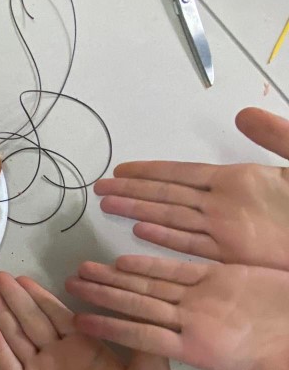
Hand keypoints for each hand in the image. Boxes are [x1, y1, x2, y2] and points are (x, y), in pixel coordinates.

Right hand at [0, 272, 172, 369]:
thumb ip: (144, 338)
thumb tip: (137, 301)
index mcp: (88, 349)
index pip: (61, 313)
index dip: (43, 295)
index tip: (30, 276)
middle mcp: (60, 358)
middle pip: (33, 319)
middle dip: (18, 297)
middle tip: (1, 274)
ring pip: (18, 337)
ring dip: (5, 314)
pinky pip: (9, 368)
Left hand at [67, 256, 288, 369]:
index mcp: (202, 350)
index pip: (143, 337)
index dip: (110, 328)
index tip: (77, 323)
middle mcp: (196, 324)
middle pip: (137, 307)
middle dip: (100, 296)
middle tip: (65, 286)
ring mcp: (207, 299)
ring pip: (151, 286)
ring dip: (116, 277)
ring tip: (82, 270)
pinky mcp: (224, 277)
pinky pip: (181, 268)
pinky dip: (153, 262)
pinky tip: (124, 259)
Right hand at [95, 108, 288, 269]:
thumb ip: (275, 134)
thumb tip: (243, 113)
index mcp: (239, 180)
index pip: (182, 174)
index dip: (151, 171)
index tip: (123, 169)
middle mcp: (226, 206)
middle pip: (167, 196)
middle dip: (132, 191)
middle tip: (98, 188)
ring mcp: (229, 232)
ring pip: (171, 219)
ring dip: (137, 211)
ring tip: (107, 204)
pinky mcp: (236, 256)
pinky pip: (191, 245)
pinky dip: (165, 238)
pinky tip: (140, 231)